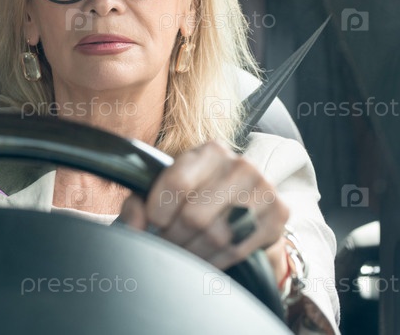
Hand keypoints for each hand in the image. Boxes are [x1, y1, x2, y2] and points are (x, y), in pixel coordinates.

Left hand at [118, 140, 288, 278]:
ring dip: (192, 253)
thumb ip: (139, 202)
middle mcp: (240, 164)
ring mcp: (263, 189)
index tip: (151, 224)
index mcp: (209, 151)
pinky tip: (205, 258)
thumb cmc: (197, 196)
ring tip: (182, 253)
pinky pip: (238, 250)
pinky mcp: (278, 214)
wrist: (245, 205)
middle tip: (166, 245)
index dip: (157, 212)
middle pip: (194, 216)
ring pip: (216, 236)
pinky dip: (215, 261)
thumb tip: (134, 224)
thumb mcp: (165, 190)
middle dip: (173, 238)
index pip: (176, 183)